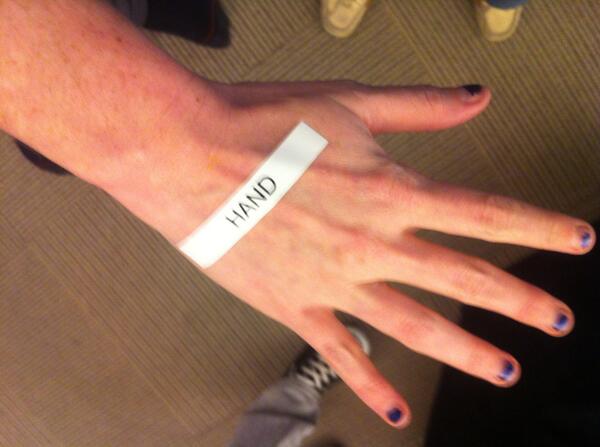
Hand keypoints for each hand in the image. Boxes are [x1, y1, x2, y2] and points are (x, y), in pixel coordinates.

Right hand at [106, 80, 595, 427]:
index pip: (485, 214)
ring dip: (465, 351)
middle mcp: (372, 244)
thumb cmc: (262, 122)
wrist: (186, 154)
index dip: (538, 229)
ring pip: (414, 327)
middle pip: (463, 280)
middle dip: (519, 301)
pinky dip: (371, 385)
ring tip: (503, 371)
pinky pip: (340, 355)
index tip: (576, 243)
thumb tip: (477, 98)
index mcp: (389, 191)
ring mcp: (333, 282)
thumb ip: (419, 107)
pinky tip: (395, 412)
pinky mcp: (293, 306)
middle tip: (556, 320)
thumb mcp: (348, 103)